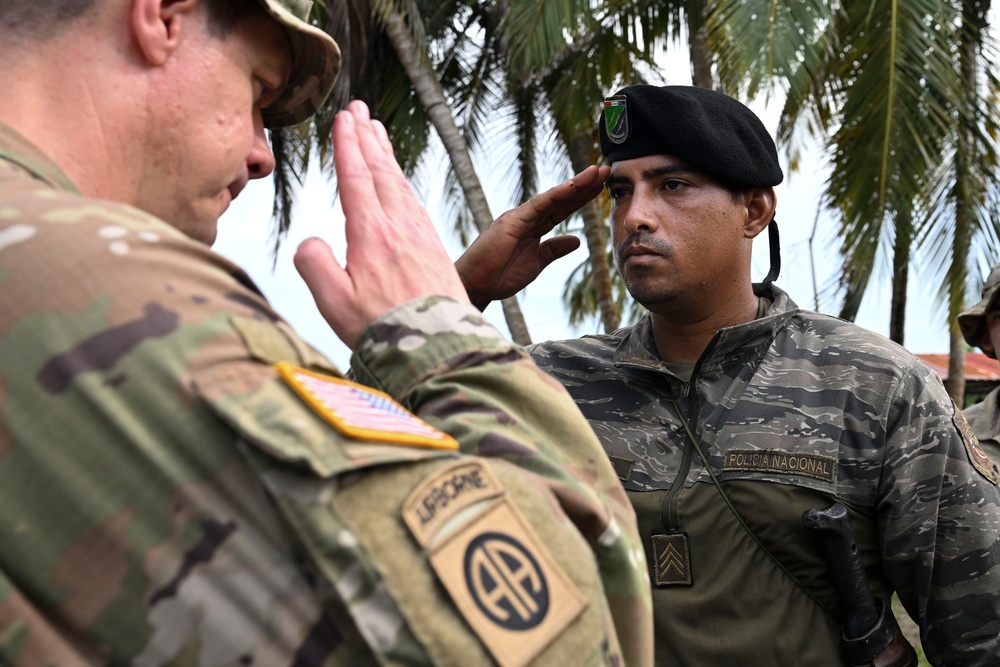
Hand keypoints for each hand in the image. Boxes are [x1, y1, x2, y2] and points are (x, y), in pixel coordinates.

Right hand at [294, 101, 468, 348]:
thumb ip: (314, 265)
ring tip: (377, 132)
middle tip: (359, 109)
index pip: (356, 178)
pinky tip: (401, 182)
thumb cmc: (382, 330)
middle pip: (381, 172)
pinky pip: (415, 203)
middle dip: (367, 138)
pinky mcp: (433, 249)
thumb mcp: (333, 303)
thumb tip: (311, 242)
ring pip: (400, 184)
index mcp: (371, 235)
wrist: (437, 347)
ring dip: (387, 155)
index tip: (343, 118)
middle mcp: (399, 228)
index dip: (348, 145)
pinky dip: (404, 182)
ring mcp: (420, 236)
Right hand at [454, 165, 609, 306]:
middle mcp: (528, 217)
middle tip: (606, 170)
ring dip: (576, 184)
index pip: (563, 209)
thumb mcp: (537, 263)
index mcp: (533, 227)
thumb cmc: (500, 275)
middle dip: (584, 185)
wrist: (476, 285)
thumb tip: (577, 240)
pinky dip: (556, 195)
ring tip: (596, 172)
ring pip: (553, 198)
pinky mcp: (511, 222)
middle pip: (561, 199)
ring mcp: (519, 217)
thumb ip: (554, 249)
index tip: (602, 186)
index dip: (582, 197)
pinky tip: (573, 186)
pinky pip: (538, 206)